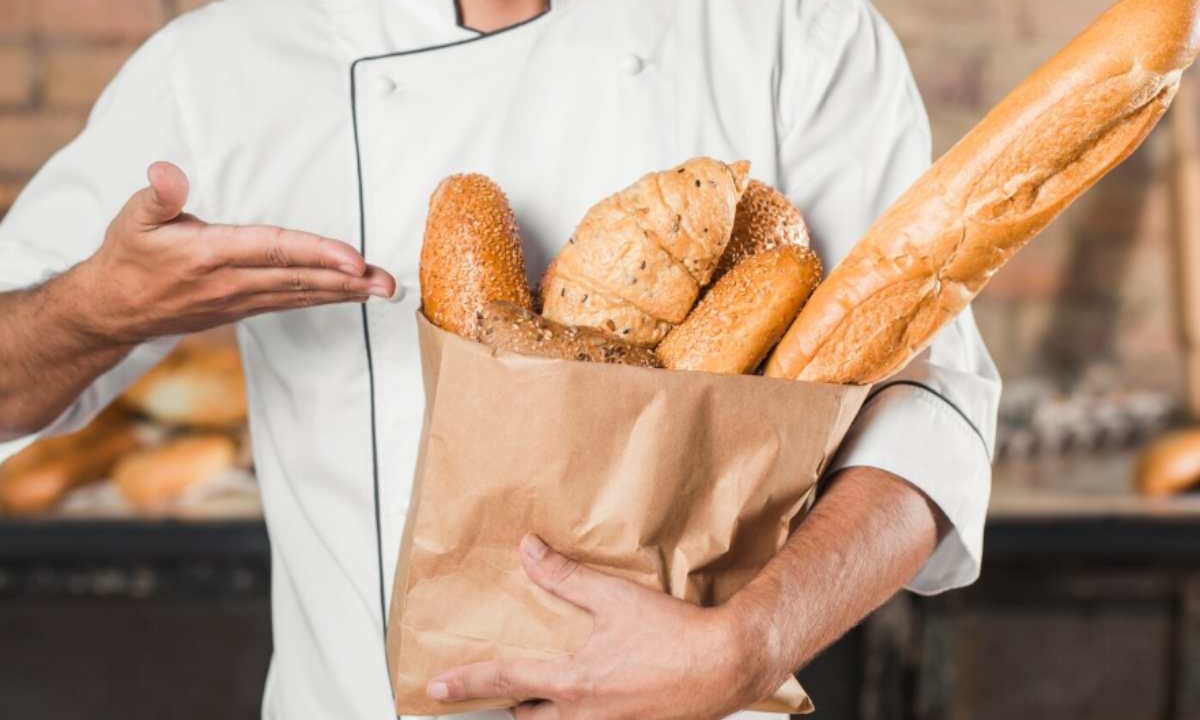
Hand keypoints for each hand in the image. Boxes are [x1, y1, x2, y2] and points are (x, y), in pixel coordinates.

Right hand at [64, 161, 394, 343]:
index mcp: (210, 255)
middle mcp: (232, 282)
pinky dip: (325, 298)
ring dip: (346, 293)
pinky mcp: (244, 309)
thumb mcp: (132, 220)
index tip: (353, 259)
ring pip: (302, 294)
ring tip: (383, 289)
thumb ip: (157, 196)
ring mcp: (241, 300)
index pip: (274, 251)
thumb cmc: (128, 257)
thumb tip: (166, 172)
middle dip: (348, 280)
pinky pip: (293, 302)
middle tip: (388, 281)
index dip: (317, 254)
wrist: (114, 311)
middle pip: (300, 279)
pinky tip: (351, 294)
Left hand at [426, 535, 775, 719]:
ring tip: (546, 699)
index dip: (466, 683)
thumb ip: (565, 577)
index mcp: (573, 682)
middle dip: (511, 708)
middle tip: (501, 695)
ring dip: (546, 716)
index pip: (504, 682)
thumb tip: (529, 551)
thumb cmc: (675, 635)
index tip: (437, 688)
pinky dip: (581, 717)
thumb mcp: (614, 598)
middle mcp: (585, 715)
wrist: (726, 665)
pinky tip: (600, 701)